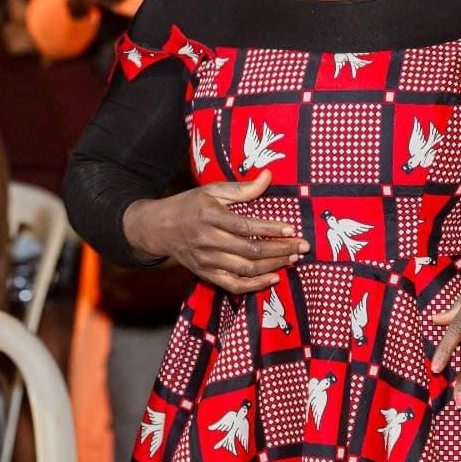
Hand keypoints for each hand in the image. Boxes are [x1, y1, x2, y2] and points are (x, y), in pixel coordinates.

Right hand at [123, 170, 307, 294]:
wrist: (158, 228)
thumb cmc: (189, 204)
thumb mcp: (212, 190)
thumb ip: (242, 188)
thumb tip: (269, 176)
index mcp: (209, 216)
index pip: (246, 226)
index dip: (270, 229)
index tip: (292, 229)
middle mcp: (207, 241)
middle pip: (249, 251)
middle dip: (280, 250)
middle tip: (302, 247)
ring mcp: (206, 261)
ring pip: (245, 270)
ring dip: (272, 266)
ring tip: (292, 258)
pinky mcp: (205, 274)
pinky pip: (233, 286)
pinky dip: (255, 285)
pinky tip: (273, 278)